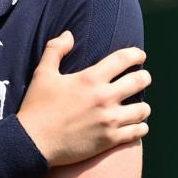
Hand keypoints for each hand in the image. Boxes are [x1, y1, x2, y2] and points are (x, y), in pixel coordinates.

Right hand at [17, 31, 150, 166]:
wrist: (33, 142)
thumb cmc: (37, 106)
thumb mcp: (42, 74)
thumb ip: (55, 50)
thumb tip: (69, 34)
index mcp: (90, 79)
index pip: (123, 59)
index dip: (135, 54)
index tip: (139, 55)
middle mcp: (104, 98)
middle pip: (139, 81)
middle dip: (143, 77)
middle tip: (141, 78)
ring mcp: (109, 120)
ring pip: (143, 109)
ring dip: (142, 105)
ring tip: (137, 106)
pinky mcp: (110, 140)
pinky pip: (138, 131)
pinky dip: (139, 127)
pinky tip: (135, 125)